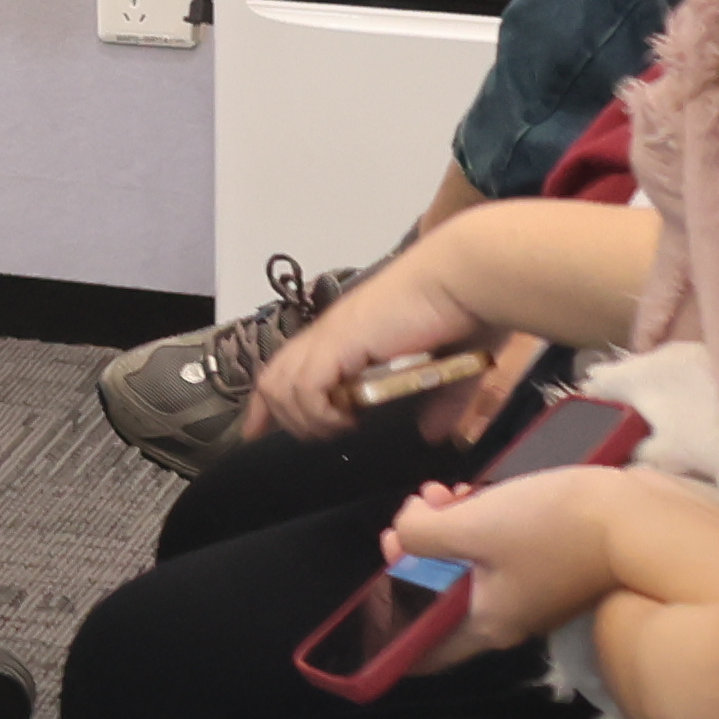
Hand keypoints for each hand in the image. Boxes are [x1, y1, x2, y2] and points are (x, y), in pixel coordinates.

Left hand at [247, 243, 501, 442]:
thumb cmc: (460, 314)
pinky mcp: (340, 341)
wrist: (462, 280)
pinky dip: (319, 412)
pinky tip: (347, 418)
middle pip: (272, 380)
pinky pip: (306, 387)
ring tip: (341, 427)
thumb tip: (434, 436)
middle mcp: (328, 334)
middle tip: (316, 437)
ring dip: (306, 420)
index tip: (255, 433)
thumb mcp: (447, 371)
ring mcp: (330, 335)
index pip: (286, 370)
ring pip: (281, 387)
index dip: (266, 405)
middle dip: (280, 419)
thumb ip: (439, 405)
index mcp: (345, 335)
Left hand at [392, 464, 644, 651]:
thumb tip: (405, 535)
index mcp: (486, 625)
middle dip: (415, 551)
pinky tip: (468, 492)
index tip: (377, 579)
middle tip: (414, 512)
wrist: (632, 515)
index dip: (391, 622)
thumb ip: (420, 535)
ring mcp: (529, 592)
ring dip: (442, 528)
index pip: (425, 650)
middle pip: (437, 594)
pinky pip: (491, 551)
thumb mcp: (469, 527)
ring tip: (441, 492)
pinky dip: (473, 522)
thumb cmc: (549, 527)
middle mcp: (506, 618)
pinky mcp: (545, 563)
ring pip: (463, 565)